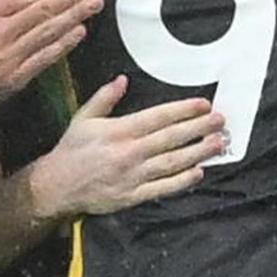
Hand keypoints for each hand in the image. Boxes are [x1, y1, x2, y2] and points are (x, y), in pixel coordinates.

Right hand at [18, 78, 230, 215]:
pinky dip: (182, 180)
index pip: (158, 117)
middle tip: (220, 121)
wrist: (56, 186)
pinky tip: (198, 172)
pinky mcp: (133, 196)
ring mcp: (133, 176)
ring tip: (218, 143)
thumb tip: (122, 80)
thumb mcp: (83, 118)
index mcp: (119, 131)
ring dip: (198, 152)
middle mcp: (129, 152)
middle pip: (171, 138)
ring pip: (172, 162)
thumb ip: (104, 98)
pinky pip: (163, 188)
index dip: (183, 110)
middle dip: (199, 128)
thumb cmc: (71, 151)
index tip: (203, 105)